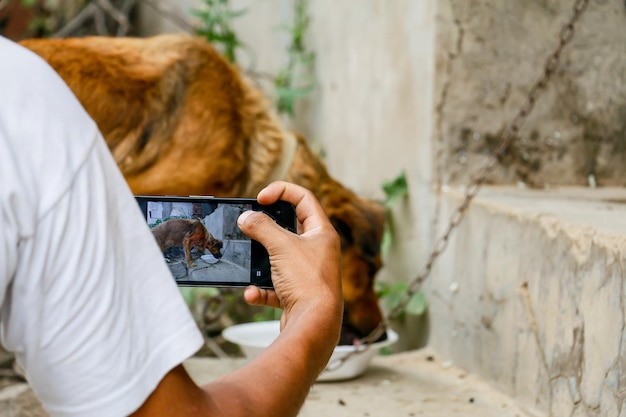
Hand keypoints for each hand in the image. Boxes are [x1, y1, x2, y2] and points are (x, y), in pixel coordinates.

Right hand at [237, 181, 342, 326]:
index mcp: (322, 233)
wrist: (315, 325)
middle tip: (250, 226)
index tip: (260, 198)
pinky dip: (261, 289)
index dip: (282, 191)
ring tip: (248, 261)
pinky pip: (274, 286)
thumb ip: (261, 227)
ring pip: (278, 258)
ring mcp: (308, 273)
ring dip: (260, 261)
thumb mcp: (281, 246)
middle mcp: (318, 251)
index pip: (304, 199)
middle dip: (267, 228)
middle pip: (289, 229)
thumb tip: (246, 218)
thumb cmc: (307, 282)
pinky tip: (253, 293)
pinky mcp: (298, 294)